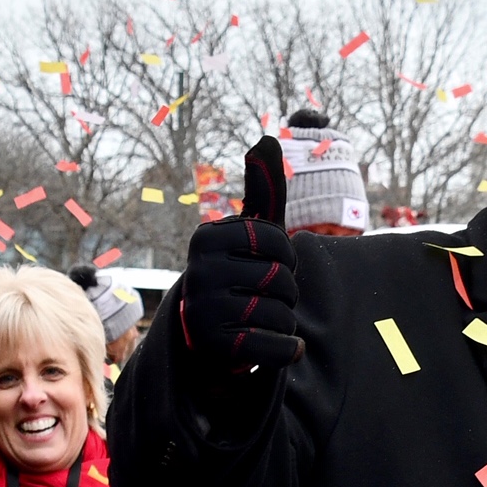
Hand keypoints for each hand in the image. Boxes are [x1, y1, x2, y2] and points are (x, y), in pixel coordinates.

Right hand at [179, 137, 302, 372]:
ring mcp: (204, 312)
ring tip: (260, 319)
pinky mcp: (216, 349)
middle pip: (282, 279)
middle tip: (263, 296)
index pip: (279, 241)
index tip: (267, 263)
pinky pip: (278, 347)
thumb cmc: (239, 274)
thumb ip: (263, 192)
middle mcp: (199, 271)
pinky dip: (288, 349)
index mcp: (207, 237)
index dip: (286, 256)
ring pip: (282, 314)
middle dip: (286, 291)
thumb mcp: (250, 234)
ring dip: (284, 321)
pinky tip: (277, 344)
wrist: (210, 333)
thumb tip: (268, 138)